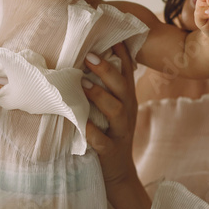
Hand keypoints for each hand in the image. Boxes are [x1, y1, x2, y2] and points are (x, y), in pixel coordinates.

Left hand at [83, 43, 150, 208]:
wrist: (118, 171)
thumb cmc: (109, 131)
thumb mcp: (111, 107)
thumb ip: (104, 86)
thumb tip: (84, 59)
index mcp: (127, 98)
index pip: (127, 72)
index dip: (122, 54)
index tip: (112, 37)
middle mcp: (127, 111)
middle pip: (122, 87)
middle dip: (107, 70)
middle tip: (89, 55)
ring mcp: (120, 131)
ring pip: (116, 110)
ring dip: (100, 95)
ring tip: (83, 83)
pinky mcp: (111, 150)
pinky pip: (102, 140)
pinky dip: (92, 132)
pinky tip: (81, 123)